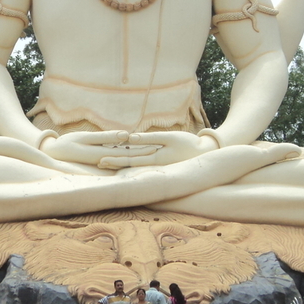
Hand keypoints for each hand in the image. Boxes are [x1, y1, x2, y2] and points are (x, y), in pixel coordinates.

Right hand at [40, 130, 158, 168]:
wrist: (53, 154)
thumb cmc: (67, 144)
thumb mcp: (86, 138)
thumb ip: (106, 137)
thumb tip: (127, 136)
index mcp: (103, 157)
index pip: (128, 154)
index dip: (143, 150)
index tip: (157, 146)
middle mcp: (105, 162)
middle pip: (129, 158)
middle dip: (144, 153)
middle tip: (161, 148)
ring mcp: (103, 162)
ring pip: (124, 158)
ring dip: (137, 153)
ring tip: (153, 147)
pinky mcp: (100, 160)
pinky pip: (117, 156)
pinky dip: (127, 152)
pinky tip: (135, 148)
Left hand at [97, 131, 218, 168]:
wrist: (205, 154)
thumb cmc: (188, 143)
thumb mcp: (170, 138)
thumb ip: (150, 138)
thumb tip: (130, 137)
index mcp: (154, 159)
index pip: (130, 159)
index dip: (115, 159)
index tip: (100, 159)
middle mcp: (154, 165)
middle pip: (129, 163)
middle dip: (114, 163)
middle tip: (97, 163)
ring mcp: (157, 166)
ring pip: (135, 164)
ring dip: (120, 163)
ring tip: (105, 162)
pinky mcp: (160, 163)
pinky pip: (142, 162)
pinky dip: (131, 161)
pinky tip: (122, 160)